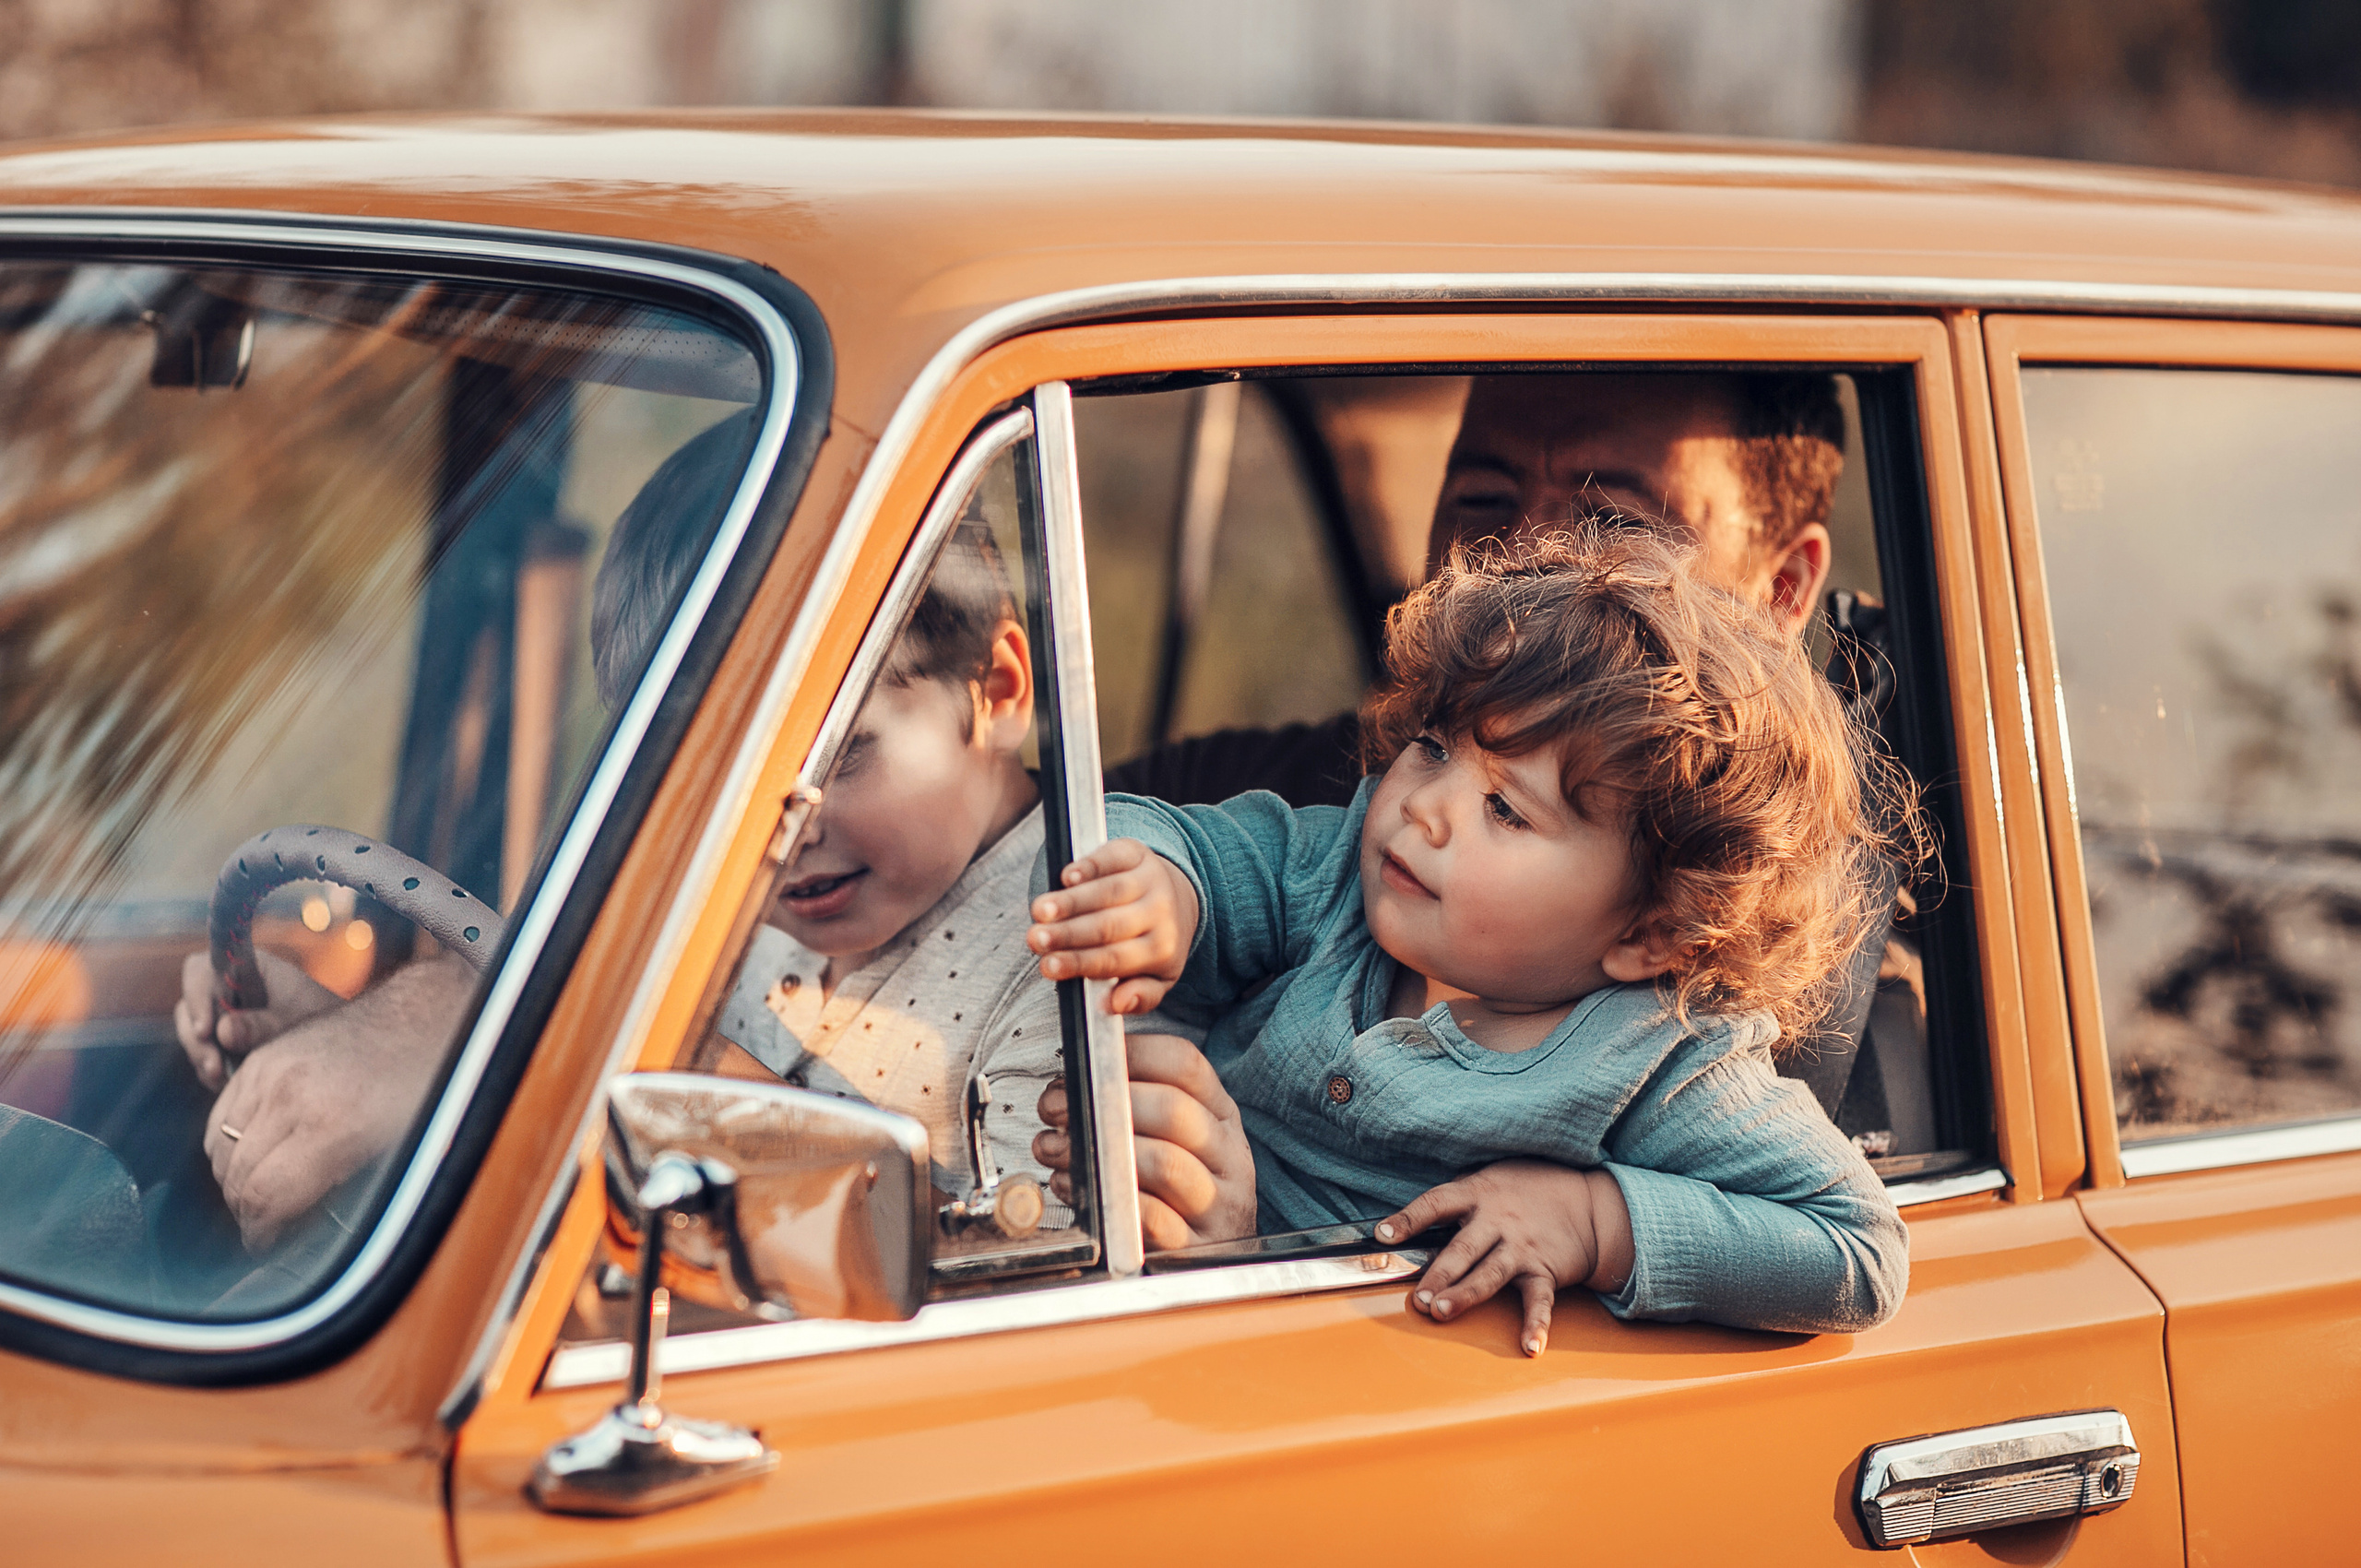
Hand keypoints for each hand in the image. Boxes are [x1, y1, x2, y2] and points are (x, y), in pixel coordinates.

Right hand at [175, 948, 342, 1091]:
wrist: (337, 1041)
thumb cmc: (320, 1018)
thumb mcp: (294, 1021)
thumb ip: (261, 1026)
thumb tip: (223, 1031)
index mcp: (246, 967)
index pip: (202, 968)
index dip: (196, 994)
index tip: (206, 1029)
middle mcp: (227, 988)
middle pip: (189, 1005)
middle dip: (196, 1038)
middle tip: (213, 1065)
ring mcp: (221, 1014)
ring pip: (193, 1033)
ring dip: (202, 1057)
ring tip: (222, 1077)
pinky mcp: (222, 1040)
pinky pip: (203, 1055)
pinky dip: (211, 1070)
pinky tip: (228, 1083)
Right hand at [201, 953, 471, 1249]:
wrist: (425, 1016)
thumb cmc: (427, 1086)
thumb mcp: (401, 1146)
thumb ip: (346, 1187)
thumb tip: (306, 1228)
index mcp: (332, 1125)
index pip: (265, 1198)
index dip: (260, 1233)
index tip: (265, 1246)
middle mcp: (292, 1097)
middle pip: (239, 1177)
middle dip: (246, 1212)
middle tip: (262, 1228)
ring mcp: (273, 1072)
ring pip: (222, 1146)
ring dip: (233, 1179)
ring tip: (256, 1197)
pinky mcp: (263, 1058)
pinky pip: (222, 1113)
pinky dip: (226, 1143)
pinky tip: (248, 1159)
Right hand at [1027, 839, 1199, 1015]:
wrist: (1178, 898)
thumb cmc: (1156, 944)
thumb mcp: (1158, 979)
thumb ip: (1140, 997)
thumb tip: (1115, 1005)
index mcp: (1163, 951)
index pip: (1115, 959)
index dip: (1079, 963)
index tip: (1047, 966)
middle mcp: (1161, 913)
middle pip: (1108, 926)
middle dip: (1068, 934)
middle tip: (1035, 939)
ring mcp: (1151, 880)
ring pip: (1107, 892)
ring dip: (1071, 901)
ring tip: (1039, 911)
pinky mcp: (1138, 853)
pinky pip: (1113, 858)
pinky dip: (1090, 866)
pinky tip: (1068, 876)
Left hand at [1032, 1033, 1255, 1250]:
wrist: (1219, 1262)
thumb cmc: (1182, 1194)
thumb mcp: (1180, 1140)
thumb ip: (1139, 1102)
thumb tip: (1076, 1075)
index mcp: (1221, 1116)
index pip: (1186, 1064)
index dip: (1131, 1054)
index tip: (1086, 1061)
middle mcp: (1228, 1156)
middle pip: (1173, 1110)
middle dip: (1104, 1102)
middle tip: (1055, 1108)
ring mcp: (1218, 1205)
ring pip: (1163, 1163)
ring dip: (1098, 1152)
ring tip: (1055, 1149)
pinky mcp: (1194, 1249)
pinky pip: (1151, 1219)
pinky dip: (1105, 1200)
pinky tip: (1075, 1189)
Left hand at [1376, 1159, 1635, 1357]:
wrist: (1586, 1200)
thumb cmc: (1523, 1190)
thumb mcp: (1487, 1180)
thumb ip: (1453, 1201)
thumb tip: (1401, 1225)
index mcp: (1477, 1194)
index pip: (1436, 1204)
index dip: (1409, 1218)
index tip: (1383, 1235)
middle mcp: (1498, 1220)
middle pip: (1462, 1248)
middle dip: (1439, 1273)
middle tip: (1417, 1297)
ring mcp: (1521, 1247)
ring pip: (1490, 1273)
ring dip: (1466, 1294)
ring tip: (1442, 1312)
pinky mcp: (1545, 1269)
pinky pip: (1539, 1300)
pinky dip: (1536, 1324)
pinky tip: (1529, 1346)